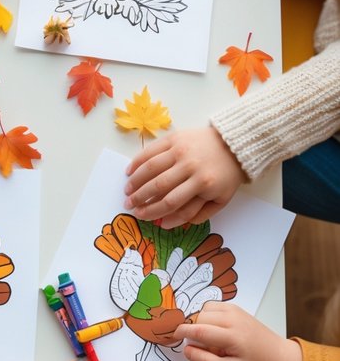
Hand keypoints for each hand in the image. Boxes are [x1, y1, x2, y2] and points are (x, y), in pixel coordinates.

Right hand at [124, 127, 246, 227]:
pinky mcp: (175, 138)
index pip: (171, 203)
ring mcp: (181, 150)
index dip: (153, 213)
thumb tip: (168, 223)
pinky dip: (138, 162)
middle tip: (129, 206)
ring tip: (127, 191)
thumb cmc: (225, 175)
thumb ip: (197, 215)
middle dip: (140, 199)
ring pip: (151, 168)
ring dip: (136, 182)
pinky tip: (129, 171)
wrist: (234, 144)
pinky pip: (151, 151)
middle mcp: (190, 166)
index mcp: (203, 184)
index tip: (141, 217)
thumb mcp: (220, 199)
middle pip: (158, 187)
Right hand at [175, 302, 301, 360]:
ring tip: (210, 340)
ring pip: (204, 309)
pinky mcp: (236, 308)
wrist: (279, 357)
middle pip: (199, 318)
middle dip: (191, 330)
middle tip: (201, 347)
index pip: (198, 329)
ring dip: (199, 322)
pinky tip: (214, 330)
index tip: (172, 338)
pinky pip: (212, 307)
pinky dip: (207, 316)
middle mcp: (233, 318)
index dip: (181, 332)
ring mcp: (235, 311)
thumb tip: (186, 350)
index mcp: (232, 336)